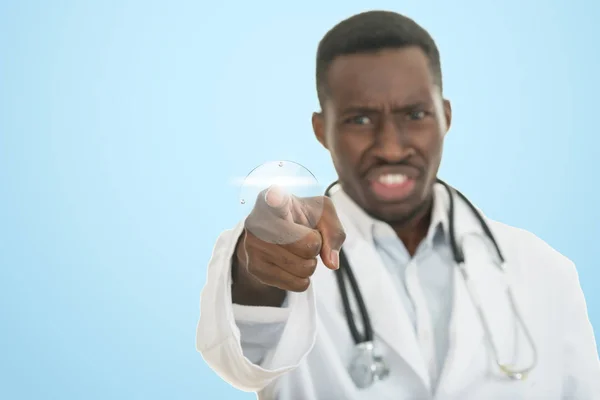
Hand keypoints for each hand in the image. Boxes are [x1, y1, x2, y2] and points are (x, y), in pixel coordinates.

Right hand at [232, 185, 345, 305]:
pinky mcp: (254, 268)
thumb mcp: (323, 213)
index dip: (276, 198)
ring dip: (310, 264)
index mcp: (273, 198)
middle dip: (315, 246)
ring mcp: (252, 246)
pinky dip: (303, 278)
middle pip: (307, 245)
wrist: (273, 229)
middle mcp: (258, 221)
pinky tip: (292, 264)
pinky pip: (296, 284)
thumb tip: (330, 262)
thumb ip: (334, 232)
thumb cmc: (300, 217)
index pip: (275, 198)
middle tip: (305, 237)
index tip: (275, 196)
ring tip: (298, 251)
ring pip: (303, 268)